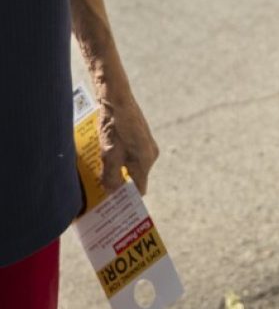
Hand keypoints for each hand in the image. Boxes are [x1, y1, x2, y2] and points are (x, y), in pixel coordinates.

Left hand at [96, 80, 159, 194]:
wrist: (117, 99)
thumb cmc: (115, 126)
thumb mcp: (109, 154)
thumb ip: (111, 177)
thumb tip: (113, 193)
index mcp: (146, 161)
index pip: (139, 190)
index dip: (127, 200)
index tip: (114, 209)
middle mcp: (150, 154)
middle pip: (135, 178)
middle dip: (119, 186)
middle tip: (101, 194)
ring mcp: (146, 145)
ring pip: (130, 166)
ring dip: (116, 172)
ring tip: (98, 177)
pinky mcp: (139, 137)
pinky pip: (129, 155)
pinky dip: (118, 160)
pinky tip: (103, 159)